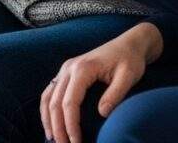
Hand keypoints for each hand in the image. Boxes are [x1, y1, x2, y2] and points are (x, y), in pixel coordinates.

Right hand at [41, 22, 163, 142]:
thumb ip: (115, 94)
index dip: (70, 125)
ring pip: (48, 96)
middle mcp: (69, 67)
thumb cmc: (129, 60)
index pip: (70, 102)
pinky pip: (50, 90)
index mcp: (83, 68)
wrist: (128, 43)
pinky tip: (50, 121)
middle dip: (58, 127)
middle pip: (55, 101)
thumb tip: (102, 114)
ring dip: (47, 119)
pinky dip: (47, 108)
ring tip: (52, 139)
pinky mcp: (67, 72)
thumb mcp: (128, 76)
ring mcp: (66, 68)